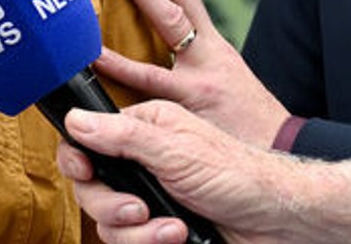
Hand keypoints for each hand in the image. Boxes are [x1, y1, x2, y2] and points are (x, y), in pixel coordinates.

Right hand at [54, 100, 350, 243]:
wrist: (274, 220)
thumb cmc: (238, 174)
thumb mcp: (177, 150)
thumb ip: (124, 136)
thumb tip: (76, 119)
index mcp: (144, 130)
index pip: (87, 141)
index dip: (78, 161)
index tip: (86, 172)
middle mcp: (142, 163)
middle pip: (91, 189)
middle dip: (112, 206)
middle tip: (141, 208)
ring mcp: (150, 198)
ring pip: (108, 224)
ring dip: (138, 232)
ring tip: (171, 229)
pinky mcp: (158, 229)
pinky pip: (130, 242)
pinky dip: (150, 243)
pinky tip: (178, 237)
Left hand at [97, 0, 292, 147]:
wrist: (279, 154)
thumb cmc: (249, 127)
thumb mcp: (225, 87)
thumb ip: (194, 70)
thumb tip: (161, 60)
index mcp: (214, 48)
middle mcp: (208, 55)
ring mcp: (198, 76)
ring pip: (165, 26)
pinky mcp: (190, 104)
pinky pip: (150, 82)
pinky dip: (120, 69)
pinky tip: (96, 56)